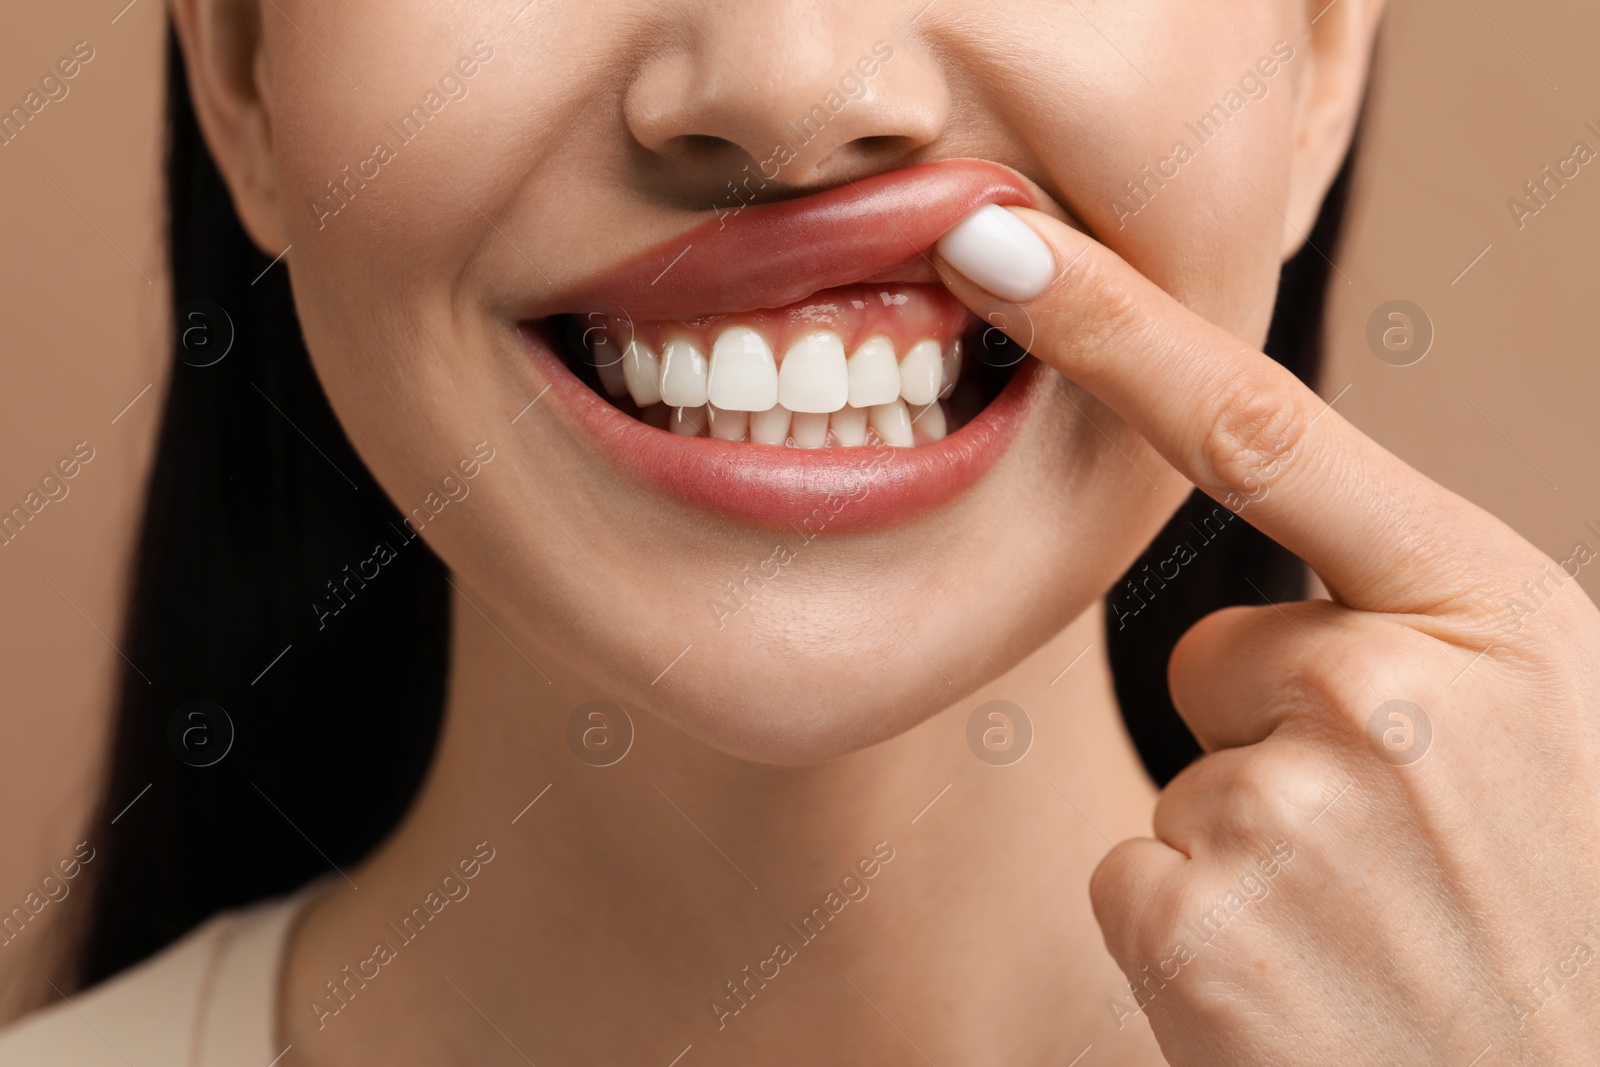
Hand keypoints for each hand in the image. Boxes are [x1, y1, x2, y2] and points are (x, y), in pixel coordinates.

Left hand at [934, 205, 1599, 1063]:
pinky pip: (1139, 873)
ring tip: (1374, 942)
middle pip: (1218, 650)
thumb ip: (1425, 628)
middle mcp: (1389, 693)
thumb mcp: (1560, 733)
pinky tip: (1308, 991)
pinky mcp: (1196, 924)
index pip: (1264, 429)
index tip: (997, 240)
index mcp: (1495, 615)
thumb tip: (1267, 617)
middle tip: (1399, 858)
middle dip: (1275, 738)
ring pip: (1185, 778)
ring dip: (1252, 854)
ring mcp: (1288, 811)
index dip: (1116, 321)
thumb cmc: (1568, 927)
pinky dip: (1200, 935)